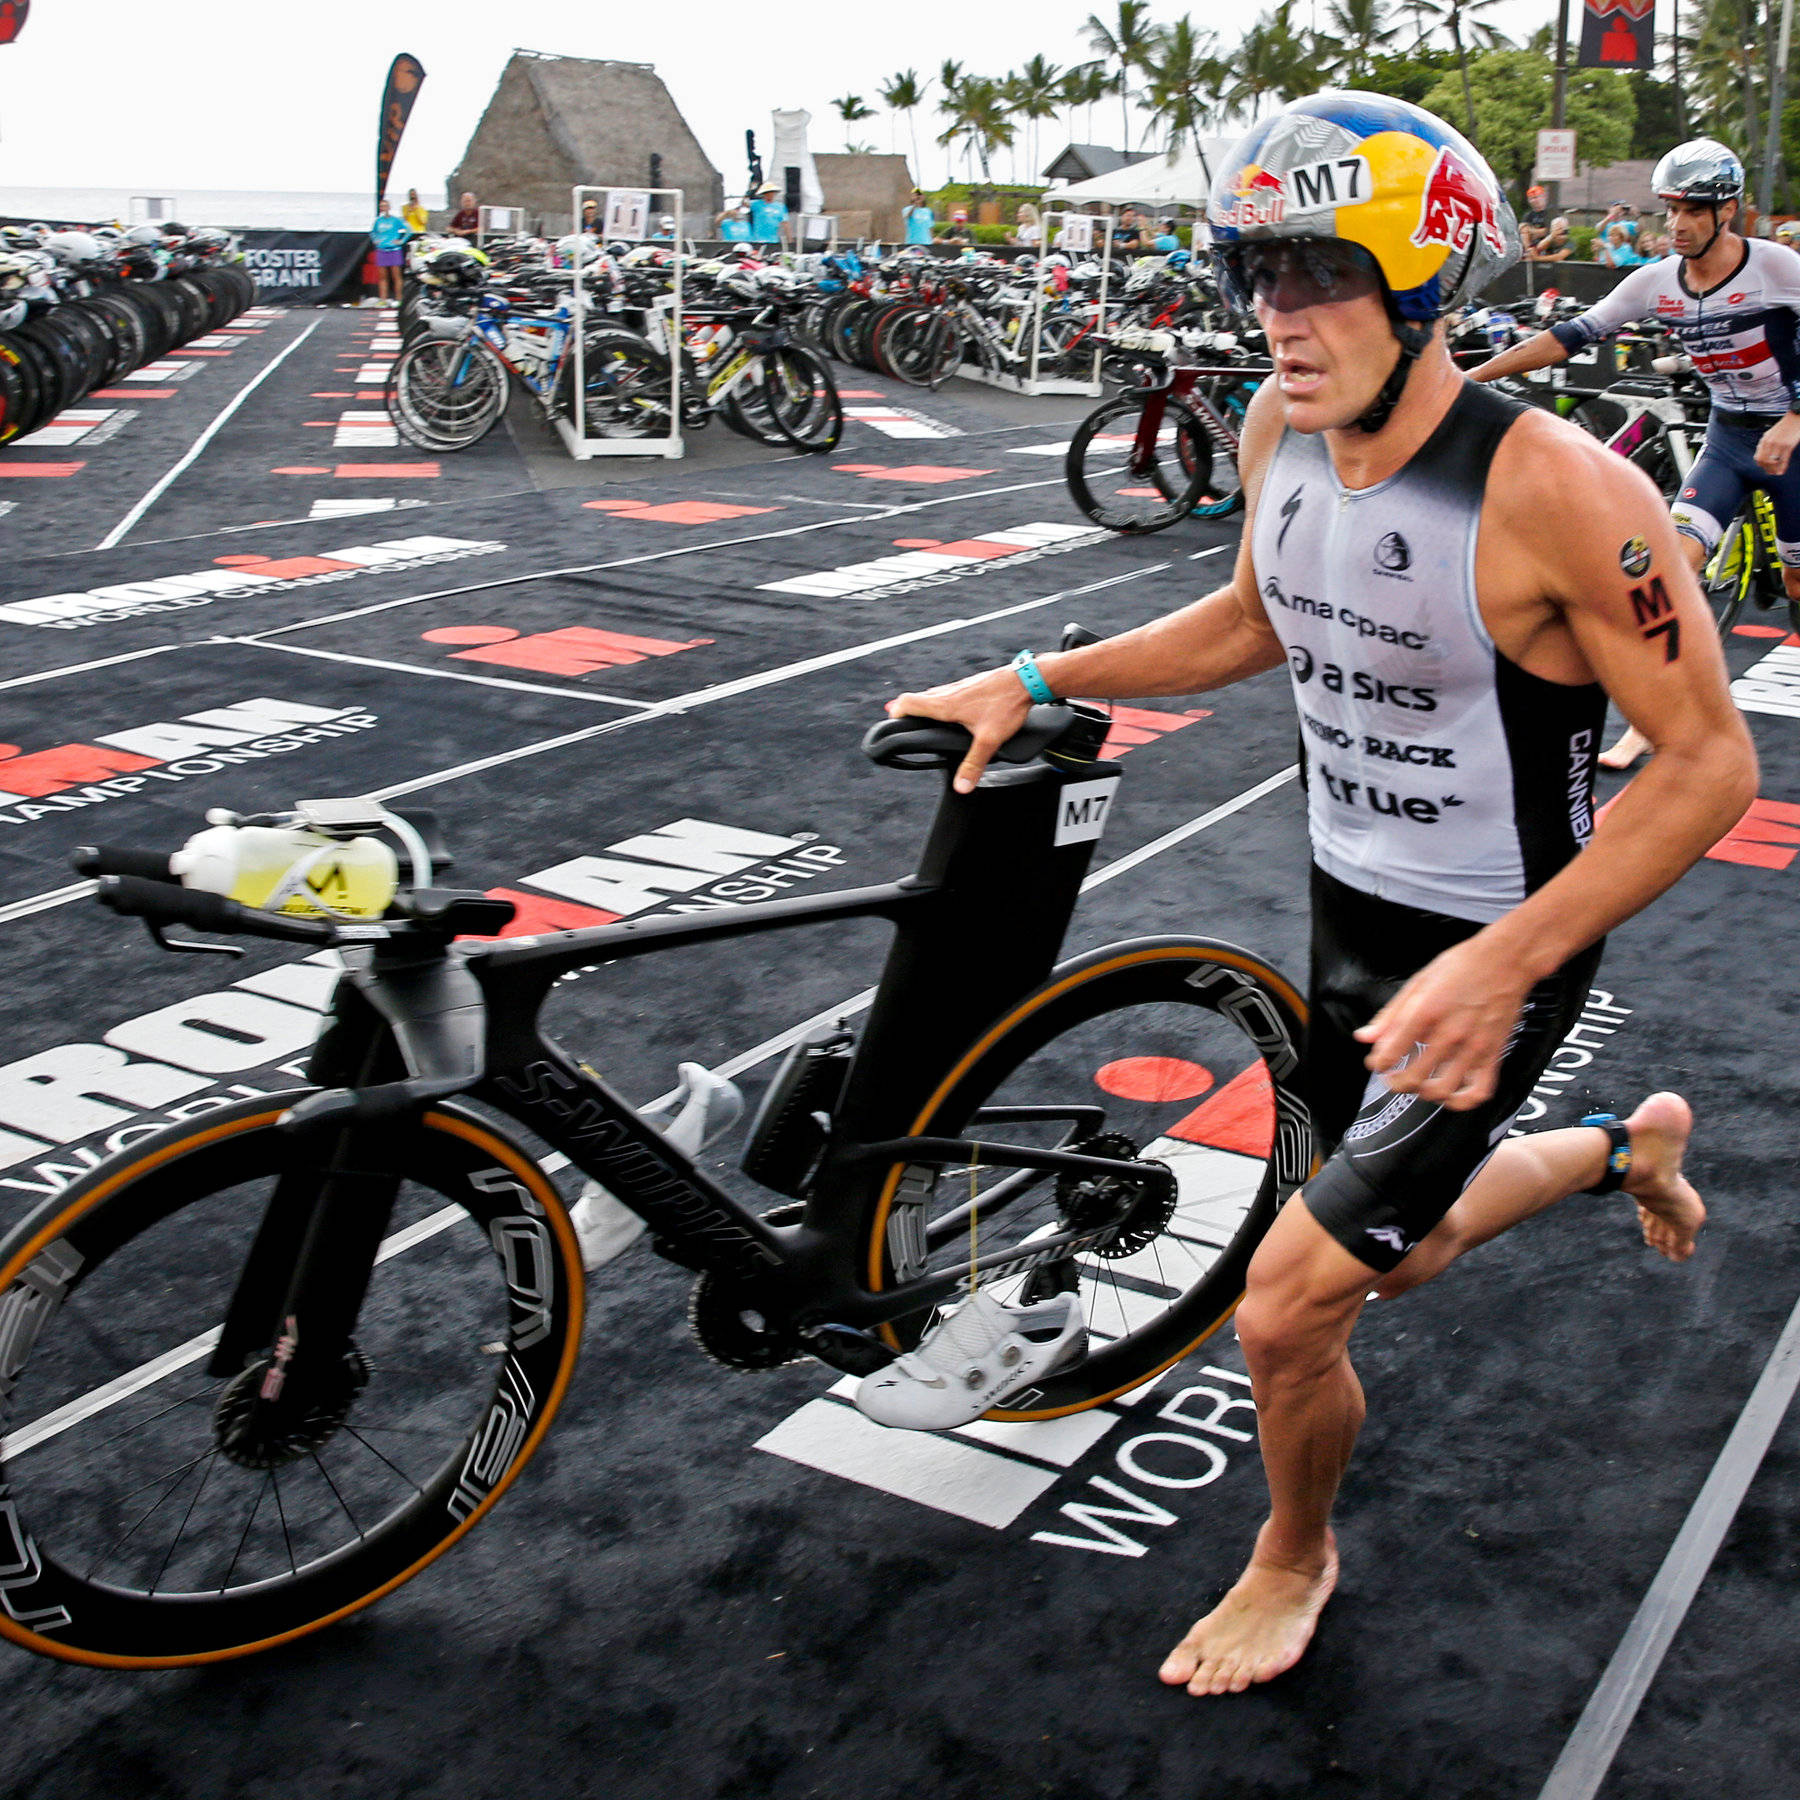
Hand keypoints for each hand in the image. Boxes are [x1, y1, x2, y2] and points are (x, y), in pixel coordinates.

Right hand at [885, 667, 1032, 792]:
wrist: (1026, 680)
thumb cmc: (1007, 704)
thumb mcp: (989, 740)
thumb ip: (974, 764)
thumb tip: (961, 786)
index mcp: (946, 704)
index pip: (909, 702)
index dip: (896, 711)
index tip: (891, 722)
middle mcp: (950, 692)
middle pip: (919, 698)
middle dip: (908, 710)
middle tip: (903, 723)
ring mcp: (961, 686)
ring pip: (934, 694)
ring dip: (925, 705)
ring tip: (924, 719)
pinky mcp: (972, 684)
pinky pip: (949, 692)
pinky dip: (942, 701)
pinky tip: (953, 711)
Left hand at [1352, 935, 1535, 1110]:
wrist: (1506, 960)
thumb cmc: (1462, 966)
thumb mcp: (1418, 982)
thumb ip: (1390, 1014)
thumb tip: (1364, 1037)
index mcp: (1426, 1011)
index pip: (1390, 1053)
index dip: (1377, 1063)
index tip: (1377, 1063)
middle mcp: (1449, 1033)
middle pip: (1413, 1078)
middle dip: (1395, 1083)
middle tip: (1393, 1078)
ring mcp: (1474, 1046)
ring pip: (1442, 1090)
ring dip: (1423, 1093)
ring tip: (1418, 1085)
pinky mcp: (1493, 1054)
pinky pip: (1479, 1092)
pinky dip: (1461, 1102)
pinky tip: (1449, 1095)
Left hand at [1755, 417, 1799, 476]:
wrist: (1795, 417)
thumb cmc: (1784, 426)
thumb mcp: (1770, 434)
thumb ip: (1765, 443)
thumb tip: (1760, 455)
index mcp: (1764, 440)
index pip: (1758, 457)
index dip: (1761, 465)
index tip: (1765, 468)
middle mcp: (1769, 443)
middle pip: (1764, 461)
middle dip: (1767, 469)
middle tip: (1771, 472)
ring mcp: (1778, 445)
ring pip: (1772, 462)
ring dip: (1774, 470)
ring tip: (1776, 473)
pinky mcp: (1788, 445)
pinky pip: (1783, 460)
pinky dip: (1782, 467)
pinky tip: (1781, 471)